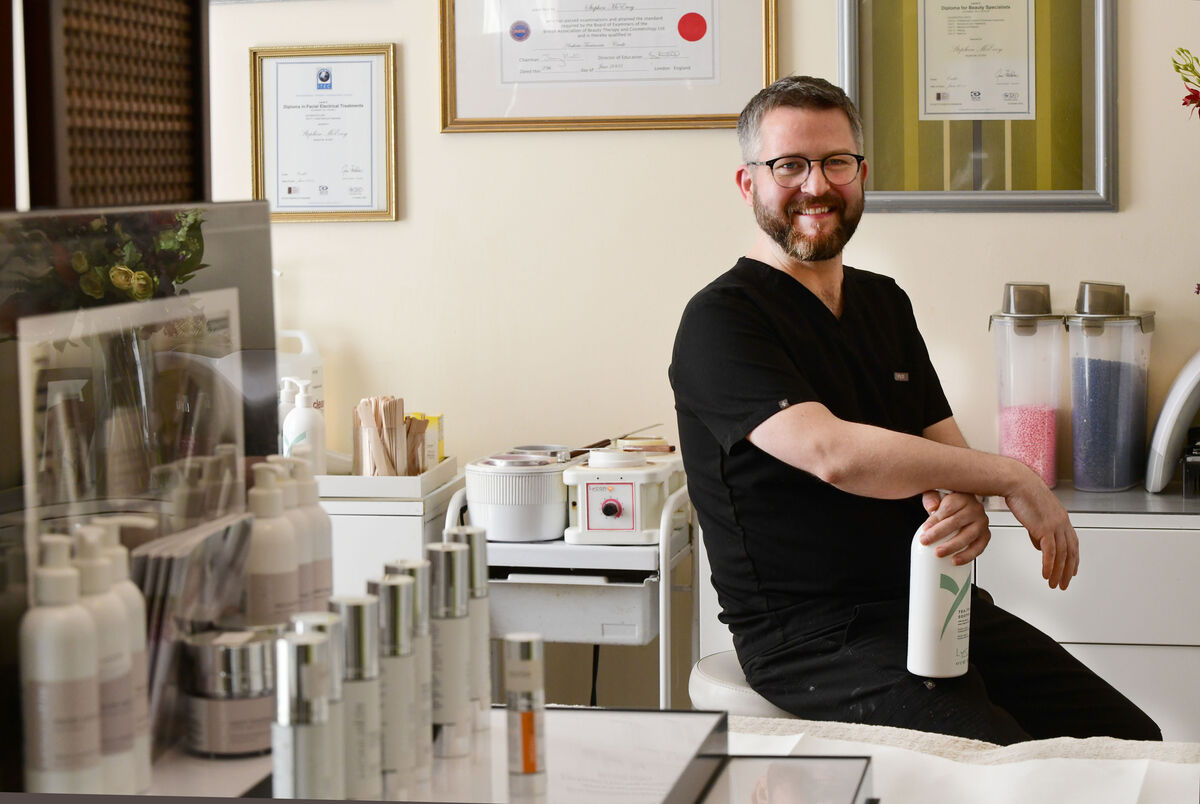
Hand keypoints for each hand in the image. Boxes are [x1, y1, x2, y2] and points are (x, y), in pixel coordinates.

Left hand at [919, 490, 990, 563]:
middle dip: (939, 533)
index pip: (948, 507)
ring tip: (939, 553)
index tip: (925, 528)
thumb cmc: (950, 503)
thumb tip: (932, 507)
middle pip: (956, 522)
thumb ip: (931, 497)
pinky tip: (955, 560)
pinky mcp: (985, 535)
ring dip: (952, 546)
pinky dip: (967, 556)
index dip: (935, 519)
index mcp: (963, 497)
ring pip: (968, 536)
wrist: (964, 507)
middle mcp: (975, 509)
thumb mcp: (937, 494)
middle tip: (926, 541)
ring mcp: (982, 523)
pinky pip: (978, 548)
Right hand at [1002, 470, 1079, 589]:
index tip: (1072, 571)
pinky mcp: (1045, 528)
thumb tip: (1039, 545)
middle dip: (1067, 571)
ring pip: (1062, 555)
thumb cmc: (1021, 493)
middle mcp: (1062, 523)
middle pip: (1070, 553)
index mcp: (1061, 518)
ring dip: (1058, 572)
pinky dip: (1049, 566)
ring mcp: (1055, 526)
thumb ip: (1038, 531)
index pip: (1072, 543)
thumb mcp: (1033, 514)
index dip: (1073, 559)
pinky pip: (1050, 552)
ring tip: (1054, 584)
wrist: (1017, 482)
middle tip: (1063, 584)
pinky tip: (1046, 574)